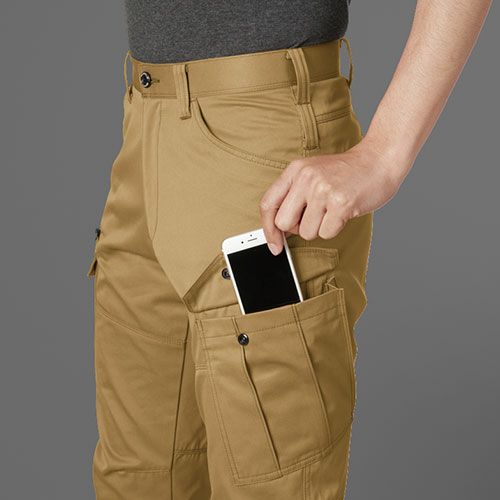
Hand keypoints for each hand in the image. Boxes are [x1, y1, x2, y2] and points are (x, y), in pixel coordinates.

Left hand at [260, 138, 406, 254]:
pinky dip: (334, 228)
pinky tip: (343, 212)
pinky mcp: (341, 203)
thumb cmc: (345, 173)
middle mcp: (306, 178)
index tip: (274, 245)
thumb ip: (293, 195)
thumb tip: (277, 230)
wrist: (379, 160)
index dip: (268, 229)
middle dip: (296, 229)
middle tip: (313, 218)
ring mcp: (323, 190)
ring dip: (319, 228)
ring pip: (306, 232)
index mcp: (295, 170)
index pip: (268, 204)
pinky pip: (326, 233)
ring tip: (332, 211)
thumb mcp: (312, 173)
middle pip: (283, 223)